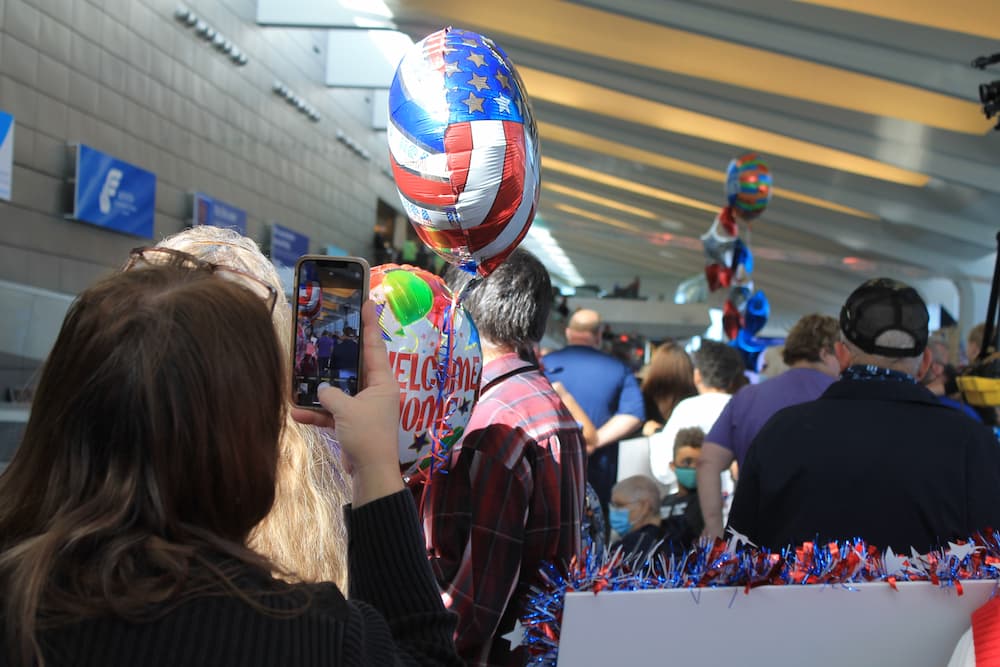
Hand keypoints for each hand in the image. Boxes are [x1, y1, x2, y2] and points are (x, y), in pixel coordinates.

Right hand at [292, 301, 402, 505]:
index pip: (375, 345)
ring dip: (319, 389)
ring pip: (339, 390)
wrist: (370, 474)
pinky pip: (332, 411)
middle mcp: (374, 390)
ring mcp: (363, 407)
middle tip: (325, 332)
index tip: (368, 301)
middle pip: (354, 365)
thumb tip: (321, 388)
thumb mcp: (346, 410)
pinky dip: (316, 412)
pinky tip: (296, 412)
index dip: (370, 323)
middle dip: (337, 355)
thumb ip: (331, 394)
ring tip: (298, 379)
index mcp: (382, 381)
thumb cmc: (367, 437)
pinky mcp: (352, 423)